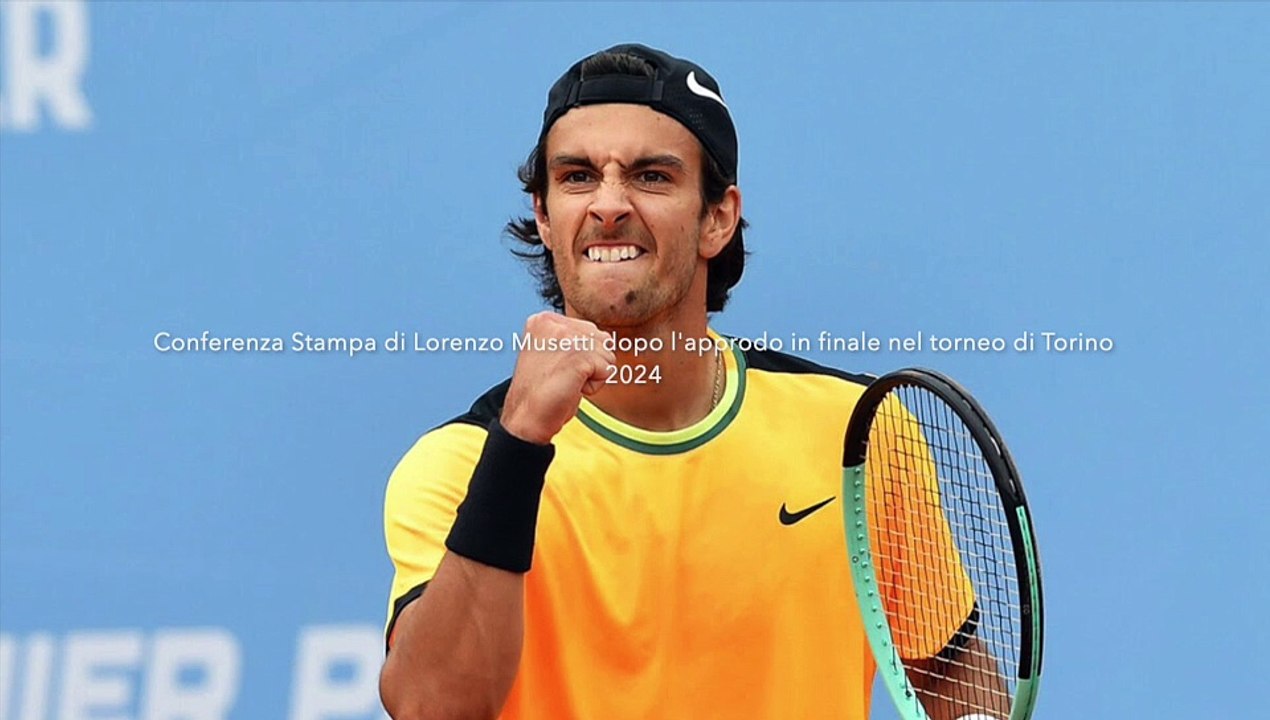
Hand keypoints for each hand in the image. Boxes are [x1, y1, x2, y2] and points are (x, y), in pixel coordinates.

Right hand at [500, 312, 614, 444]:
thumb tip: (607, 338)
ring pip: (607, 355)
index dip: (582, 355)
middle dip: (590, 363)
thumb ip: (573, 337)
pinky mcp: (578, 357)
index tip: (557, 367)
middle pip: (603, 340)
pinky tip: (571, 389)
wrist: (526, 418)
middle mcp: (555, 323)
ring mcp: (566, 339)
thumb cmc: (542, 390)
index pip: (591, 330)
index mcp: (544, 319)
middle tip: (563, 377)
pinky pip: (607, 370)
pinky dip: (594, 386)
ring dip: (592, 375)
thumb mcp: (552, 352)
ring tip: (566, 382)